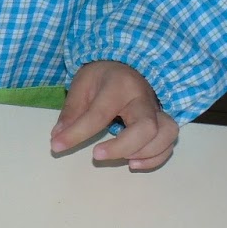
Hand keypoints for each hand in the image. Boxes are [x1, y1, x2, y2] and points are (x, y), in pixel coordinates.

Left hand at [52, 60, 177, 170]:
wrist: (125, 65)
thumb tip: (58, 138)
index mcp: (119, 85)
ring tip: (125, 161)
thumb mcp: (81, 86)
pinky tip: (135, 163)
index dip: (77, 134)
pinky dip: (156, 157)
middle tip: (97, 154)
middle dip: (122, 147)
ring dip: (147, 153)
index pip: (99, 114)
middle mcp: (143, 97)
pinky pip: (169, 142)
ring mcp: (157, 109)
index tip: (57, 146)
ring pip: (166, 134)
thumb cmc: (101, 76)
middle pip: (146, 127)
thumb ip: (71, 113)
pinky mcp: (163, 120)